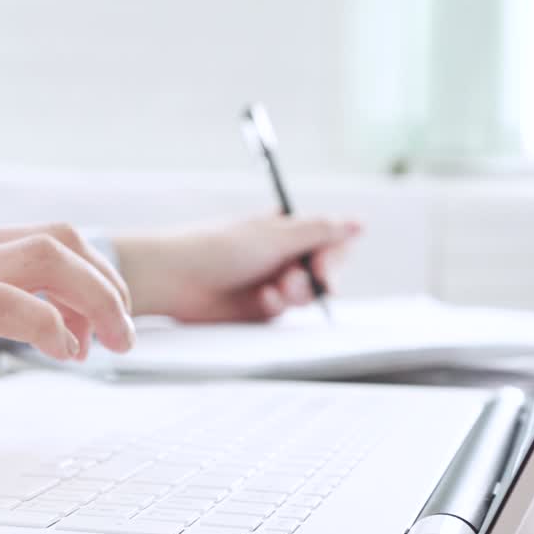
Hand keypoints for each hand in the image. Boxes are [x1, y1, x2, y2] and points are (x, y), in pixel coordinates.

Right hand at [0, 224, 133, 495]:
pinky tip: (63, 355)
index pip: (36, 238)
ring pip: (43, 256)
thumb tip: (15, 327)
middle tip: (121, 334)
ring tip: (109, 344)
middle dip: (105, 281)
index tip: (103, 322)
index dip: (86, 275)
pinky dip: (51, 322)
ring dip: (95, 297)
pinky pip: (7, 301)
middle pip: (55, 237)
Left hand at [114, 216, 360, 322]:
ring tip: (278, 288)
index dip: (334, 257)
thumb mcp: (274, 235)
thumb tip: (358, 222)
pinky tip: (261, 299)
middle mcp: (280, 254)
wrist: (175, 278)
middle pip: (323, 269)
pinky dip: (277, 305)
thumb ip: (320, 232)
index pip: (330, 240)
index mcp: (285, 228)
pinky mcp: (257, 308)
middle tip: (308, 281)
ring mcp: (270, 280)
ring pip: (306, 293)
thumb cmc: (217, 248)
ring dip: (298, 291)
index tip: (325, 268)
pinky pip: (284, 311)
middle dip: (317, 278)